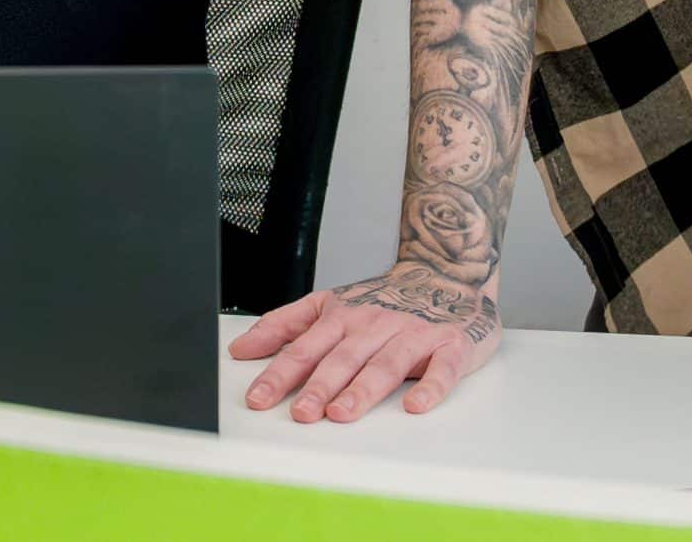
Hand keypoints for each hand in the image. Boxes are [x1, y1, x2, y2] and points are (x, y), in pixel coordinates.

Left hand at [230, 263, 502, 421]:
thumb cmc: (378, 303)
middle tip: (302, 413)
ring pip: (385, 364)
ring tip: (341, 412)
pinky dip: (430, 387)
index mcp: (340, 316)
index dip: (279, 374)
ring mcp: (412, 334)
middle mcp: (373, 323)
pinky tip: (415, 405)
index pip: (303, 348)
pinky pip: (442, 369)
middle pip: (342, 357)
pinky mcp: (450, 346)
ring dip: (362, 389)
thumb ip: (282, 326)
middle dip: (319, 386)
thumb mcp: (325, 306)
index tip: (258, 399)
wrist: (440, 277)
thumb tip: (241, 348)